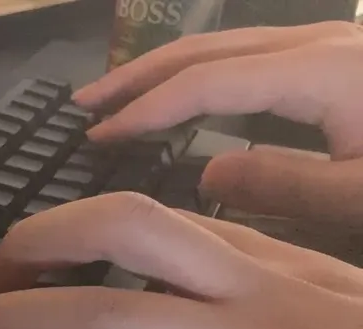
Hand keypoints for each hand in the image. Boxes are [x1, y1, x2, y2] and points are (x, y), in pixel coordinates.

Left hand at [0, 193, 362, 328]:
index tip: (19, 255)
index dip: (74, 232)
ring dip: (2, 324)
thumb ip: (273, 309)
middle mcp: (259, 291)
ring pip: (106, 314)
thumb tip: (196, 317)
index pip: (161, 224)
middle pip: (121, 235)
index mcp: (280, 266)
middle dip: (27, 251)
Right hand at [72, 21, 362, 226]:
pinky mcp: (337, 56)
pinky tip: (182, 96)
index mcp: (320, 72)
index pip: (207, 83)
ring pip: (226, 45)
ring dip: (164, 69)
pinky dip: (201, 72)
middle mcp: (318, 42)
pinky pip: (250, 55)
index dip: (145, 108)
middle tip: (82, 104)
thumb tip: (208, 174)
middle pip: (206, 49)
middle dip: (137, 75)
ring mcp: (328, 43)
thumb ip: (285, 186)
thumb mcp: (360, 197)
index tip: (97, 136)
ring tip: (117, 96)